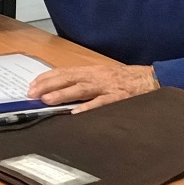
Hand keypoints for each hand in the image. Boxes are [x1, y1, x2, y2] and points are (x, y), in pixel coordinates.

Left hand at [27, 64, 158, 113]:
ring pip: (80, 89)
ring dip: (62, 94)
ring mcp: (107, 87)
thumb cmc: (126, 80)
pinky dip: (88, 107)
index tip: (32, 85)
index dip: (46, 78)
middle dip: (47, 85)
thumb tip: (63, 90)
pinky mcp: (118, 98)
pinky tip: (76, 112)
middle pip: (67, 78)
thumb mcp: (103, 76)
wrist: (152, 79)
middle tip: (31, 93)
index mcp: (91, 71)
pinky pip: (102, 103)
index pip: (63, 72)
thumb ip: (85, 82)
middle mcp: (96, 76)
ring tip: (46, 100)